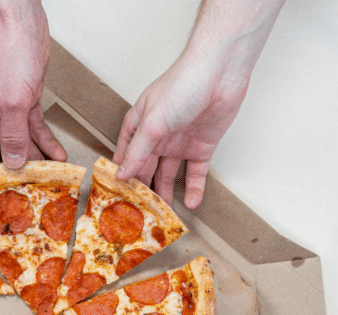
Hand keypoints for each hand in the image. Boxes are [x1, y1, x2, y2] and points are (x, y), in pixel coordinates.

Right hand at [0, 0, 65, 176]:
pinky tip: (57, 155)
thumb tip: (14, 163)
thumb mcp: (12, 101)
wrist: (23, 23)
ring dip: (30, 159)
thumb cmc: (8, 52)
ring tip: (44, 178)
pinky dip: (45, 142)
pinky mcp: (24, 100)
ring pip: (15, 143)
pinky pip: (33, 128)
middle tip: (16, 191)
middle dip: (3, 173)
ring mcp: (5, 107)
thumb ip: (14, 135)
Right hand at [113, 0, 283, 208]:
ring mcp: (180, 143)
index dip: (121, 178)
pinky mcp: (202, 147)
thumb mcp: (154, 122)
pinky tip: (189, 204)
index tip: (116, 201)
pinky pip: (195, 173)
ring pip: (168, 175)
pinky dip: (193, 189)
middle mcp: (158, 136)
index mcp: (140, 125)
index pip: (125, 156)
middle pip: (146, 169)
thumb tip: (121, 175)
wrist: (222, 74)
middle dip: (142, 192)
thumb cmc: (183, 84)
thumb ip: (138, 151)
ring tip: (163, 217)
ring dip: (166, 195)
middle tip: (139, 216)